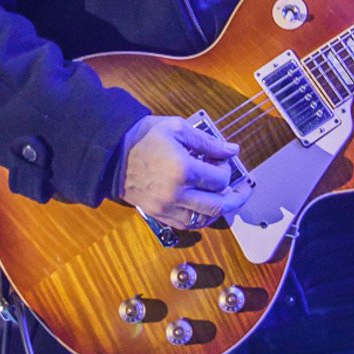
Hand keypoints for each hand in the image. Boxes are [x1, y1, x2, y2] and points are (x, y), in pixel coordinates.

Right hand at [120, 115, 248, 227]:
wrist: (110, 155)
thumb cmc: (143, 138)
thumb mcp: (177, 128)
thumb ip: (208, 142)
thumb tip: (231, 150)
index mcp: (183, 170)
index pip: (220, 179)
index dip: (227, 169)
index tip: (224, 160)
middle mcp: (177, 194)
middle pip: (218, 205)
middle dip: (236, 197)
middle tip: (243, 190)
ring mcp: (167, 208)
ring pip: (204, 219)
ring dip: (220, 210)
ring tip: (226, 198)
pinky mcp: (159, 215)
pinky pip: (188, 225)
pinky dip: (202, 218)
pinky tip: (206, 207)